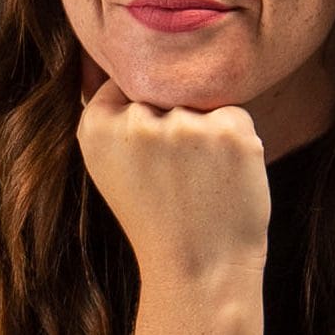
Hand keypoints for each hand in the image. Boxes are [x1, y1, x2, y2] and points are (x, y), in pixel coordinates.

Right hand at [77, 80, 270, 290]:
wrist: (201, 273)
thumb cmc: (160, 221)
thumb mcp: (114, 169)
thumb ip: (115, 118)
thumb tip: (121, 62)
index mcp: (97, 129)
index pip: (125, 84)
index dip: (145, 115)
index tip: (152, 153)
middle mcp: (137, 122)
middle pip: (165, 92)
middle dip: (176, 124)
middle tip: (178, 177)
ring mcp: (184, 125)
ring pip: (200, 102)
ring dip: (207, 132)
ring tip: (202, 181)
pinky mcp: (229, 131)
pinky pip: (236, 115)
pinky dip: (238, 142)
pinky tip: (226, 179)